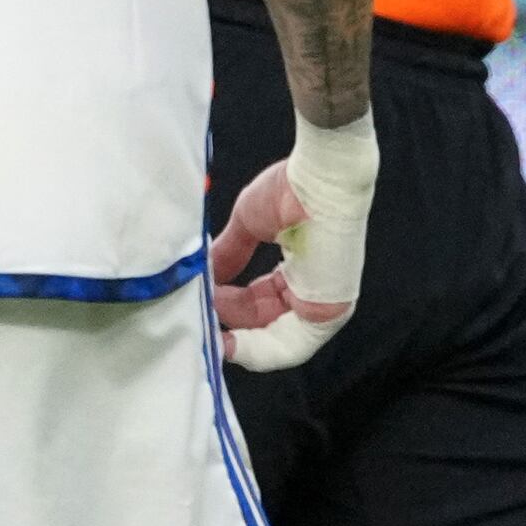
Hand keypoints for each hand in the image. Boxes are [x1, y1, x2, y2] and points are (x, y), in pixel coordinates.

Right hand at [208, 149, 363, 370]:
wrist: (319, 176)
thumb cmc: (294, 189)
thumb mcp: (250, 224)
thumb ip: (230, 253)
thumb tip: (205, 274)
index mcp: (300, 271)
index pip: (260, 303)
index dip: (229, 311)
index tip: (202, 310)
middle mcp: (312, 291)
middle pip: (263, 324)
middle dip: (227, 323)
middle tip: (197, 316)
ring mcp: (324, 303)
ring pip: (273, 340)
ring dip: (234, 337)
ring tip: (205, 323)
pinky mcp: (328, 312)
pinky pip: (289, 347)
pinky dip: (253, 349)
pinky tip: (223, 341)